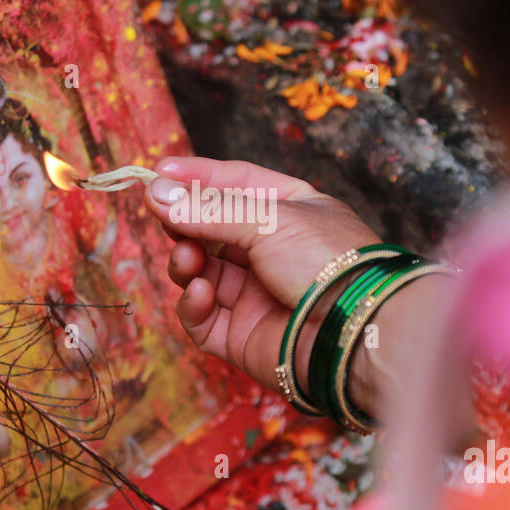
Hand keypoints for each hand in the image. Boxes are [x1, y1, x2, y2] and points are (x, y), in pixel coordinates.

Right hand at [142, 157, 387, 409]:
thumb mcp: (269, 219)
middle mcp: (272, 252)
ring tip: (188, 258)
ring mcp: (255, 296)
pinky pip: (202, 318)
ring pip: (201, 273)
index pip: (235, 184)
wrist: (354, 333)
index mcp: (290, 212)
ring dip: (186, 262)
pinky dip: (193, 304)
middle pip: (211, 229)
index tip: (157, 173)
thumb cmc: (328, 264)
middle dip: (184, 222)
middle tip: (162, 214)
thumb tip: (155, 193)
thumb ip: (208, 209)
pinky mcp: (241, 336)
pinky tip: (199, 292)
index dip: (196, 177)